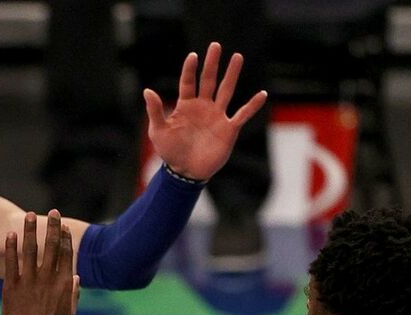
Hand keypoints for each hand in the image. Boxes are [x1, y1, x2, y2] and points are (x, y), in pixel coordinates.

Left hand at [2, 210, 78, 314]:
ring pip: (31, 251)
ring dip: (31, 231)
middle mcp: (48, 280)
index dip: (65, 237)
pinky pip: (11, 264)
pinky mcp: (12, 289)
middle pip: (51, 247)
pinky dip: (11, 248)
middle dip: (53, 227)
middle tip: (53, 211)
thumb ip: (73, 293)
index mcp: (64, 284)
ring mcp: (29, 283)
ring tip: (30, 215)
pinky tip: (10, 234)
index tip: (64, 225)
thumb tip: (76, 275)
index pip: (66, 254)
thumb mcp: (69, 312)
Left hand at [143, 41, 266, 180]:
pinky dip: (253, 105)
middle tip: (215, 46)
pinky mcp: (229, 128)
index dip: (190, 69)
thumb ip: (155, 111)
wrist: (185, 172)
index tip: (193, 55)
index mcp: (185, 106)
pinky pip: (243, 114)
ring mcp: (217, 116)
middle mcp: (203, 107)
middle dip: (212, 64)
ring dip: (232, 75)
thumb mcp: (158, 131)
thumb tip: (147, 91)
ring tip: (237, 56)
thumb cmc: (170, 152)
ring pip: (226, 90)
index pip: (188, 82)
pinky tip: (262, 94)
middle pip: (209, 80)